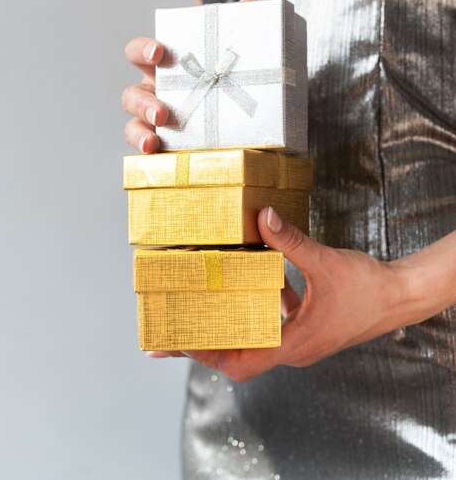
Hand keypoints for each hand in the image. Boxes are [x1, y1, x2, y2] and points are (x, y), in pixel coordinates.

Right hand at [122, 0, 256, 152]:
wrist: (253, 112)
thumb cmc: (232, 75)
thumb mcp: (237, 52)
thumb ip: (242, 26)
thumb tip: (251, 2)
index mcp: (165, 68)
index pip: (139, 53)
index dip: (143, 50)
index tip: (159, 54)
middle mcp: (154, 94)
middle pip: (130, 95)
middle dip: (142, 102)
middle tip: (162, 112)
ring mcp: (157, 122)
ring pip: (132, 125)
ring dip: (139, 130)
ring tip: (154, 139)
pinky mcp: (166, 145)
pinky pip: (147, 149)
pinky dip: (147, 149)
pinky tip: (156, 153)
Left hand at [149, 206, 415, 381]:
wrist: (402, 297)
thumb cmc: (369, 288)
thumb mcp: (324, 261)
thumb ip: (290, 241)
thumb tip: (261, 217)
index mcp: (294, 344)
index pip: (240, 361)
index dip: (207, 354)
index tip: (180, 343)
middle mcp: (293, 350)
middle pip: (240, 357)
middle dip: (207, 346)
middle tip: (176, 331)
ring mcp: (300, 341)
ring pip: (254, 342)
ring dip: (228, 330)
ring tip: (201, 313)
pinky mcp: (307, 329)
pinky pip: (273, 326)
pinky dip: (256, 313)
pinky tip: (251, 287)